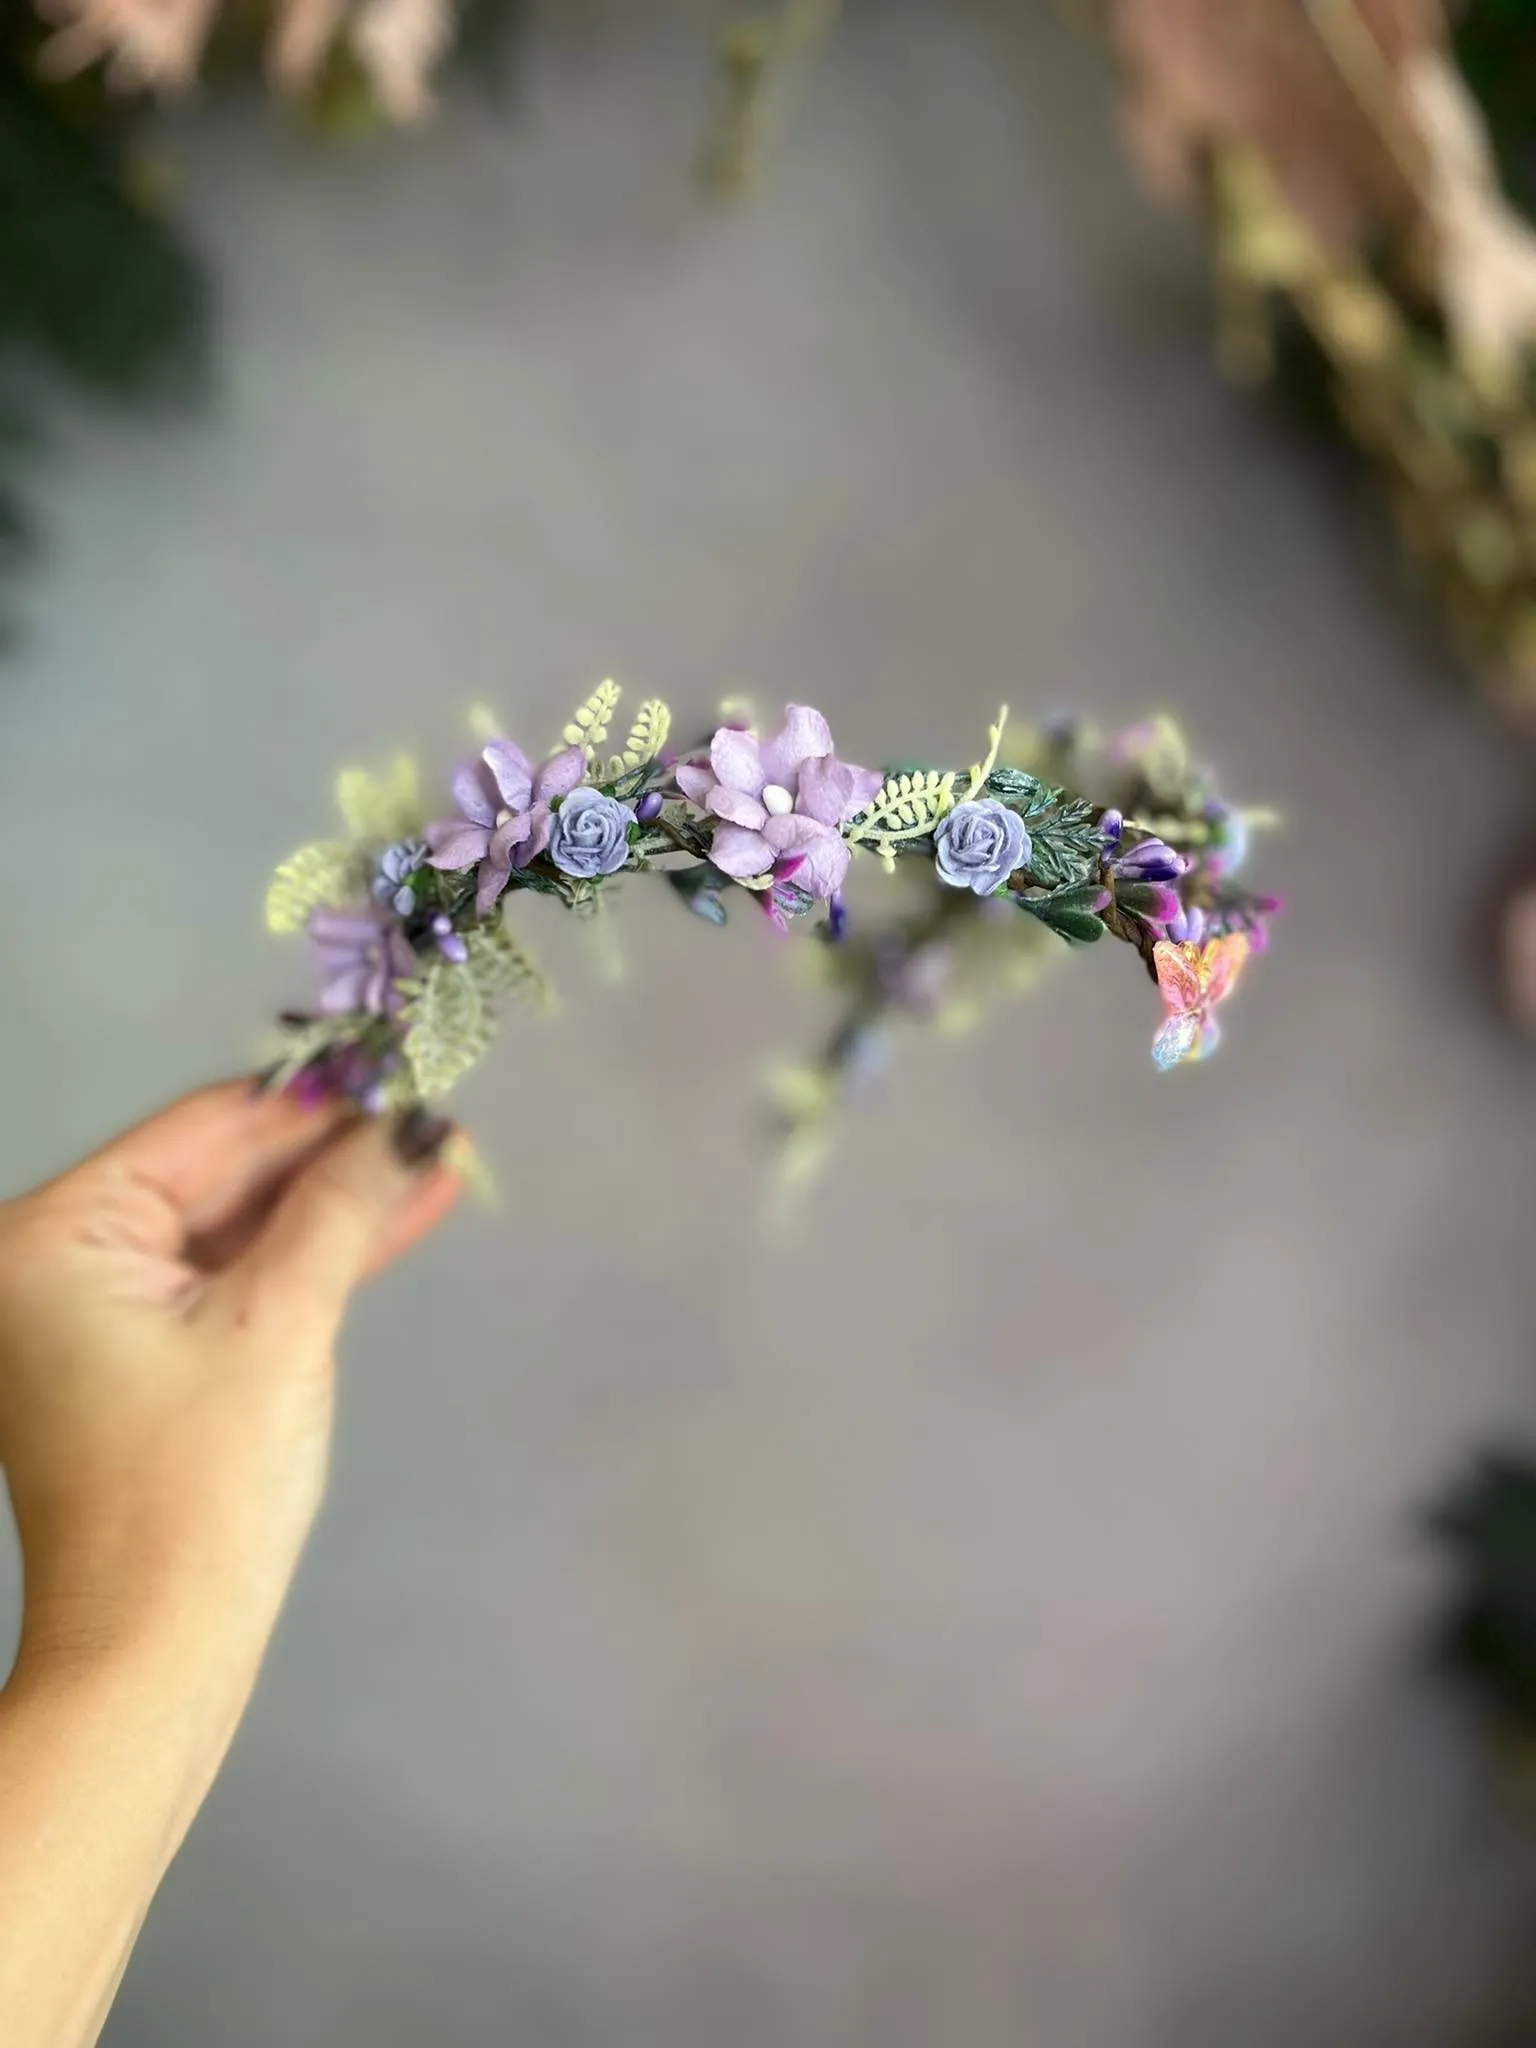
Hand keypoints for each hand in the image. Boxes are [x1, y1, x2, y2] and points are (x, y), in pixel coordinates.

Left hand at [0, 1082, 459, 1687]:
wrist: (157, 1650)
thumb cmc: (198, 1491)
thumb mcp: (280, 1323)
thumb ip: (340, 1207)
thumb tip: (407, 1124)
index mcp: (51, 1236)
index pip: (205, 1127)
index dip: (314, 1096)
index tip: (400, 1061)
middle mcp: (54, 1260)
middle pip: (220, 1171)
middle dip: (332, 1148)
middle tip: (433, 1107)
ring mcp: (94, 1310)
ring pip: (235, 1224)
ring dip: (333, 1199)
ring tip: (436, 1154)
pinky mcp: (140, 1354)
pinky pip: (230, 1278)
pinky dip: (305, 1256)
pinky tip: (393, 1215)